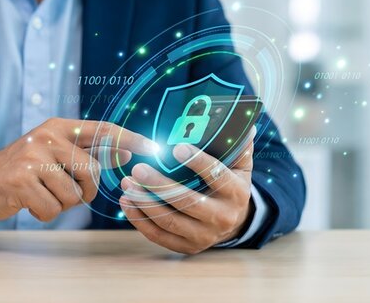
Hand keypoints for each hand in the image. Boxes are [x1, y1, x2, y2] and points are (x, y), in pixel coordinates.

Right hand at [0, 118, 157, 221]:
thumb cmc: (26, 168)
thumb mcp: (57, 154)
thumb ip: (89, 153)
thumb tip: (126, 155)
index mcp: (59, 127)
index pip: (103, 130)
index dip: (130, 139)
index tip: (154, 148)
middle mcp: (47, 136)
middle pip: (91, 171)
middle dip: (84, 190)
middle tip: (66, 191)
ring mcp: (32, 157)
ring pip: (73, 194)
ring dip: (62, 204)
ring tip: (43, 194)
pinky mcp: (20, 180)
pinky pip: (52, 208)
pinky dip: (45, 213)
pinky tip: (31, 202)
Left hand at [119, 129, 255, 253]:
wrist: (235, 221)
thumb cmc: (231, 183)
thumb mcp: (240, 164)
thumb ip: (237, 144)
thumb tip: (242, 122)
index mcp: (237, 192)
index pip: (217, 175)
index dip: (197, 162)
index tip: (177, 148)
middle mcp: (222, 217)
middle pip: (187, 201)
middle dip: (159, 185)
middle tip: (138, 169)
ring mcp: (204, 236)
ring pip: (169, 220)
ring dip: (144, 202)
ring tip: (128, 184)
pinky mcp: (188, 247)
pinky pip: (159, 235)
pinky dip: (140, 220)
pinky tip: (128, 203)